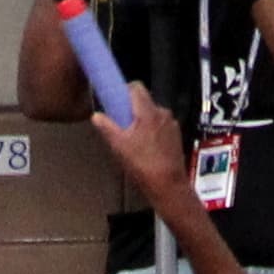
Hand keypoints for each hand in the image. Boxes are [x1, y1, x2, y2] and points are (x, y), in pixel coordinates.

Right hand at [88, 93, 197, 210]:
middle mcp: (163, 113)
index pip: (136, 87)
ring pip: (152, 114)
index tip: (115, 101)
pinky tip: (146, 148)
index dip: (124, 91)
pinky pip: (160, 126)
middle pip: (144, 101)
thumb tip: (96, 116)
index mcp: (148, 112)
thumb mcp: (119, 146)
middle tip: (121, 125)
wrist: (168, 185)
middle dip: (131, 109)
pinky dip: (152, 131)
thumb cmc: (144, 165)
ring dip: (142, 121)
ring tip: (133, 140)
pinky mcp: (176, 136)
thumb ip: (106, 127)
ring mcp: (171, 124)